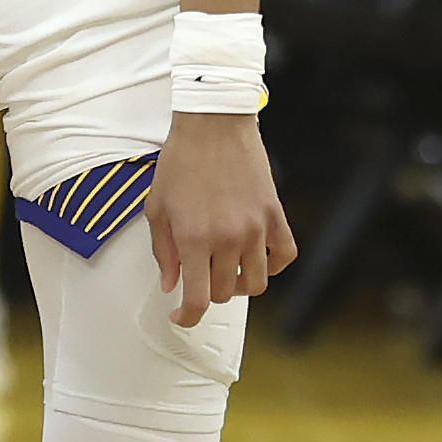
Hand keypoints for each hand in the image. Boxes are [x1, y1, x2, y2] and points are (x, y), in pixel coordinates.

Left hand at [147, 111, 294, 325]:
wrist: (213, 124)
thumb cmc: (182, 160)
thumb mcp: (157, 207)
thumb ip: (164, 250)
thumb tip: (171, 282)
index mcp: (194, 239)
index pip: (197, 299)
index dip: (188, 317)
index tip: (182, 318)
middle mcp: (228, 239)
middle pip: (224, 293)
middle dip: (207, 293)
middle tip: (197, 278)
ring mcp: (256, 229)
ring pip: (255, 282)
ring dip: (238, 284)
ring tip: (225, 271)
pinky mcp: (275, 215)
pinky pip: (284, 256)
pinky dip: (272, 265)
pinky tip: (256, 259)